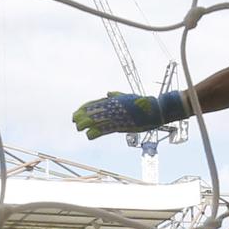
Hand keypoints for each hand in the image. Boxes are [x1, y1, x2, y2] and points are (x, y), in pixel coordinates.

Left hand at [72, 90, 188, 139]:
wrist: (154, 109)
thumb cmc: (142, 102)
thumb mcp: (127, 97)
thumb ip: (117, 96)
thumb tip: (108, 93)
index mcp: (114, 100)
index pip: (95, 103)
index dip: (84, 108)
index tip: (77, 112)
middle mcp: (113, 107)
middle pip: (94, 111)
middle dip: (83, 115)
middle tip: (74, 120)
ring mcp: (117, 116)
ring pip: (97, 119)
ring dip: (86, 124)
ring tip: (78, 127)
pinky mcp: (121, 125)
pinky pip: (106, 129)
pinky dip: (96, 132)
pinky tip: (89, 135)